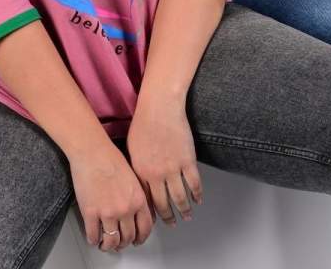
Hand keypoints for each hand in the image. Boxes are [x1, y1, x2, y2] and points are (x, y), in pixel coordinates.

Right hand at [69, 140, 153, 251]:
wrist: (91, 150)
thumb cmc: (110, 157)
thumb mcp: (133, 176)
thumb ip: (137, 195)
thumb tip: (137, 211)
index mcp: (138, 199)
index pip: (145, 228)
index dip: (141, 237)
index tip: (138, 240)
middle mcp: (125, 209)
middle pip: (128, 237)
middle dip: (124, 243)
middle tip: (120, 243)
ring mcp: (108, 213)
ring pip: (112, 242)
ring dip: (109, 246)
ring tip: (105, 244)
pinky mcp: (90, 213)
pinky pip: (93, 236)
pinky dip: (93, 240)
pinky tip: (93, 238)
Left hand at [126, 95, 202, 225]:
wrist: (160, 107)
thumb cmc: (144, 122)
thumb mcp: (132, 147)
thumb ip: (136, 166)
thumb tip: (139, 180)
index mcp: (141, 172)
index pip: (146, 200)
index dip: (152, 212)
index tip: (155, 219)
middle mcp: (157, 174)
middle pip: (163, 204)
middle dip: (168, 217)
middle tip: (172, 223)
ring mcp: (173, 169)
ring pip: (180, 198)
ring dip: (185, 210)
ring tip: (187, 216)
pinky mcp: (188, 161)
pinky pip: (194, 183)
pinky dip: (197, 194)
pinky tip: (198, 199)